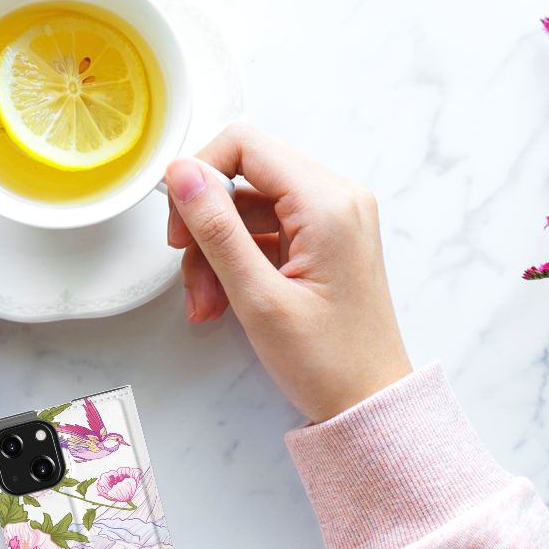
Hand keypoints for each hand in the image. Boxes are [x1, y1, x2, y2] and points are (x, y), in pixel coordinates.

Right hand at [165, 124, 410, 422]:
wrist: (370, 404)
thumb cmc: (327, 362)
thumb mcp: (258, 297)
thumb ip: (217, 229)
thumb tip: (181, 173)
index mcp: (328, 203)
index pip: (245, 145)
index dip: (199, 175)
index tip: (179, 223)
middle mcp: (336, 199)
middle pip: (244, 178)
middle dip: (206, 226)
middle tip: (189, 274)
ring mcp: (332, 220)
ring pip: (249, 210)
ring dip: (217, 253)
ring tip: (206, 305)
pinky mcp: (325, 241)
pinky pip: (266, 233)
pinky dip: (238, 263)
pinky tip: (224, 302)